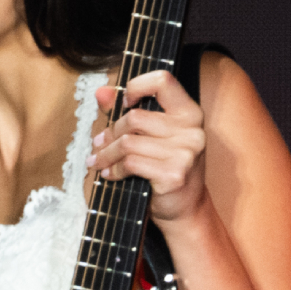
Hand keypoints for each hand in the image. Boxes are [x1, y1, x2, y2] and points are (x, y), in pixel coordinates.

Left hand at [89, 68, 208, 226]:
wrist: (185, 208)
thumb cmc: (165, 167)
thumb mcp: (152, 135)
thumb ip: (126, 111)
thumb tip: (100, 92)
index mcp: (189, 112)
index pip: (163, 81)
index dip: (136, 86)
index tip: (123, 103)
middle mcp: (192, 129)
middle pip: (135, 118)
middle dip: (110, 133)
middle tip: (98, 143)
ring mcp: (186, 153)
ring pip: (128, 143)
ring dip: (106, 154)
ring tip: (98, 160)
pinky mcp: (174, 174)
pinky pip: (131, 163)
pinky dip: (114, 169)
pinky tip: (110, 174)